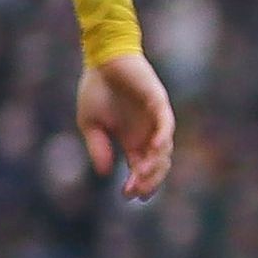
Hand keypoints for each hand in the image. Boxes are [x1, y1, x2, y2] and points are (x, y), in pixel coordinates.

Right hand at [76, 49, 176, 200]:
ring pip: (164, 148)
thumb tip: (105, 172)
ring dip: (155, 164)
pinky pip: (166, 124)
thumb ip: (98, 148)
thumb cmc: (96, 90)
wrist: (101, 61)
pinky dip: (163, 138)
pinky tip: (155, 150)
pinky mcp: (158, 103)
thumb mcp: (90, 125)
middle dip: (148, 180)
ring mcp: (155, 118)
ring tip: (142, 176)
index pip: (141, 167)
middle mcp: (146, 132)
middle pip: (156, 163)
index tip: (129, 196)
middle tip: (137, 191)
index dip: (139, 183)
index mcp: (131, 139)